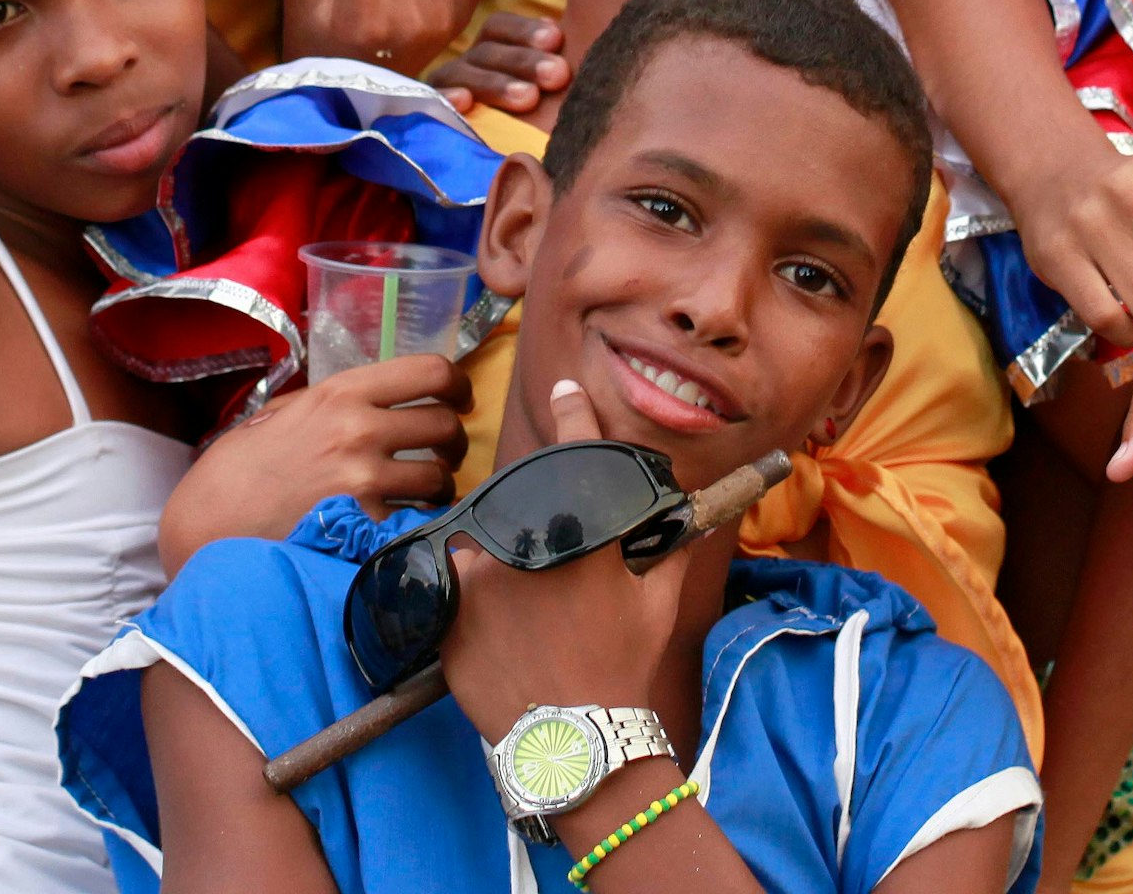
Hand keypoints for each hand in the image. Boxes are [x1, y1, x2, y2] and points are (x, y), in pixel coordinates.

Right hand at [159, 353, 466, 567]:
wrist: (205, 528)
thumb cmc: (234, 473)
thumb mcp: (277, 416)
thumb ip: (326, 404)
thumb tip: (370, 399)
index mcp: (340, 393)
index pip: (429, 371)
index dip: (457, 385)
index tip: (459, 400)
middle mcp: (360, 429)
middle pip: (445, 424)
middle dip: (453, 441)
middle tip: (444, 455)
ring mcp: (365, 481)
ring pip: (441, 479)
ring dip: (440, 488)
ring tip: (423, 496)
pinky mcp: (364, 529)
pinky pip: (418, 523)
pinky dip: (418, 527)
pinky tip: (402, 530)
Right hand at [432, 9, 570, 116]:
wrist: (497, 175)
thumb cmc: (537, 119)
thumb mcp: (544, 89)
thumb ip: (552, 64)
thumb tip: (562, 33)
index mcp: (492, 50)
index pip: (499, 27)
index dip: (526, 30)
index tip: (556, 39)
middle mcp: (467, 65)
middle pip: (487, 52)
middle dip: (524, 62)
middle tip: (558, 75)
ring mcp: (445, 89)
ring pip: (463, 75)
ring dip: (497, 84)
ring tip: (529, 98)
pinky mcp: (429, 115)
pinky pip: (432, 104)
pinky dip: (447, 99)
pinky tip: (464, 102)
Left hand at [437, 380, 694, 735]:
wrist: (576, 743)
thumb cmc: (622, 668)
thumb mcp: (659, 603)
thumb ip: (669, 548)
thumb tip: (685, 512)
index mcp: (580, 535)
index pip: (577, 452)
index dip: (575, 413)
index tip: (566, 388)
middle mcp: (524, 546)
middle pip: (519, 506)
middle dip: (532, 524)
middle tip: (550, 581)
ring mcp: (478, 582)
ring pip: (481, 549)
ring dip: (496, 563)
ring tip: (522, 615)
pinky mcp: (447, 619)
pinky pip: (453, 592)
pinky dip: (471, 603)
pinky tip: (499, 637)